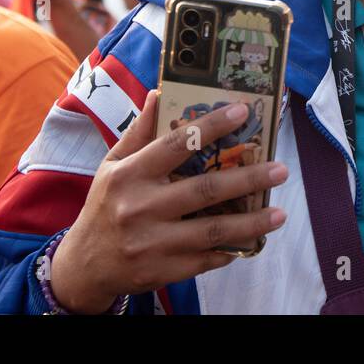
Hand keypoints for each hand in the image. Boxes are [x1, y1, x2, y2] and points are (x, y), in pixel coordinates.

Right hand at [49, 90, 289, 313]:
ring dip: (251, 222)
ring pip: (212, 230)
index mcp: (130, 175)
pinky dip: (230, 250)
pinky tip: (250, 240)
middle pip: (205, 190)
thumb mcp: (112, 165)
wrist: (83, 266)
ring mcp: (152, 242)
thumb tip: (159, 93)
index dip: (212, 126)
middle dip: (248, 179)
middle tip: (281, 169)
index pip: (177, 143)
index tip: (243, 112)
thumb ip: (139, 132)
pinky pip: (205, 260)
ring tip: (280, 213)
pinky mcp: (161, 271)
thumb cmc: (104, 207)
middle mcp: (140, 207)